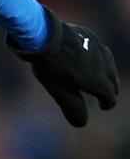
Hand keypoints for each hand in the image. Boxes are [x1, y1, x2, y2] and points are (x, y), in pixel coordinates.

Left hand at [9, 7, 118, 126]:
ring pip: (109, 64)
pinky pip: (100, 49)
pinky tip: (90, 57)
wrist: (46, 34)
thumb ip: (71, 107)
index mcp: (99, 82)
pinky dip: (99, 57)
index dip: (106, 103)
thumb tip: (81, 124)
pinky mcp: (90, 36)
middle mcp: (104, 66)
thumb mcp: (59, 90)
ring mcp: (98, 49)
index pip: (109, 97)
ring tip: (102, 76)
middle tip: (105, 94)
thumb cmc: (51, 65)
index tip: (103, 106)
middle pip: (113, 81)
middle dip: (110, 89)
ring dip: (108, 72)